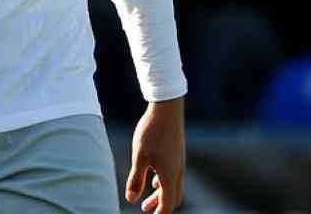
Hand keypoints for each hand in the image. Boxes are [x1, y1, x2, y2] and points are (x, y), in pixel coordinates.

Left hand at [124, 96, 184, 213]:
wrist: (166, 108)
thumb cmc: (151, 132)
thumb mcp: (139, 156)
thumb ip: (135, 179)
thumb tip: (131, 199)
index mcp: (170, 175)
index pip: (168, 203)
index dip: (160, 212)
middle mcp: (178, 170)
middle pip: (173, 196)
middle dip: (160, 205)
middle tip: (145, 210)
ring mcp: (179, 161)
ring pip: (173, 185)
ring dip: (161, 193)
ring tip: (146, 198)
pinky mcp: (177, 153)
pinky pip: (173, 174)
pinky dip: (164, 182)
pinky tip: (153, 179)